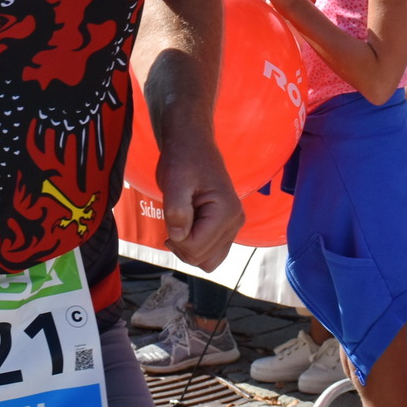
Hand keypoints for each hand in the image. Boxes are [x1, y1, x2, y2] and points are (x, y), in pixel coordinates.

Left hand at [154, 137, 242, 270]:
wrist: (192, 145)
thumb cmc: (183, 160)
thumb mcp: (174, 180)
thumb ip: (177, 209)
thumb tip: (179, 236)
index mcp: (226, 212)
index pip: (196, 249)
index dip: (176, 239)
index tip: (171, 215)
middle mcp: (236, 222)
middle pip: (202, 259)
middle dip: (182, 245)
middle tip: (173, 219)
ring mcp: (233, 226)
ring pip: (208, 261)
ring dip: (188, 248)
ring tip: (180, 223)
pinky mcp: (227, 227)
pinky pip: (212, 253)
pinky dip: (196, 246)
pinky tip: (186, 227)